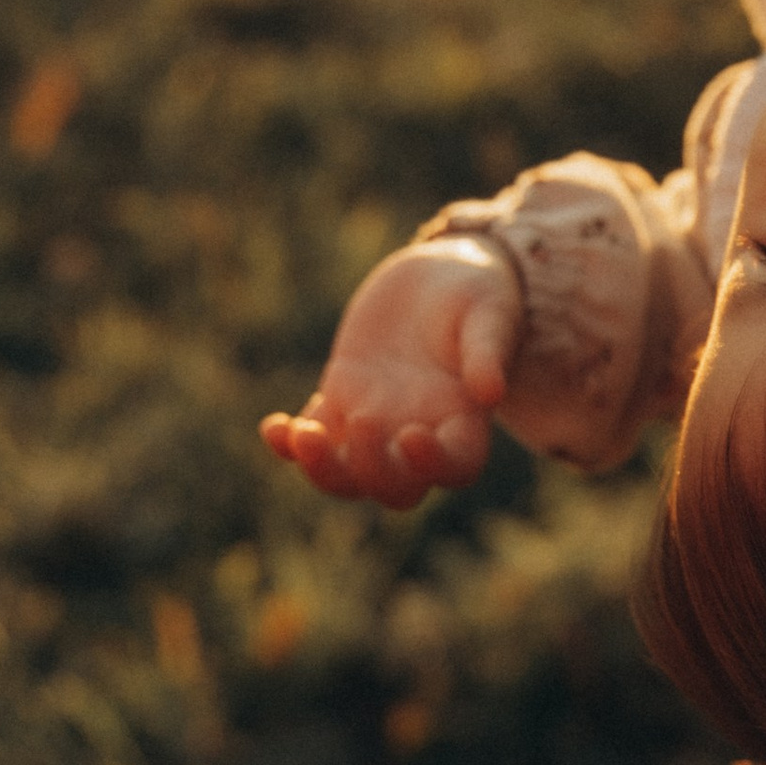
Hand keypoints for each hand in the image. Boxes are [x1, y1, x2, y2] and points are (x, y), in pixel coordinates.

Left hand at [260, 240, 520, 506]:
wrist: (434, 276)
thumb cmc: (475, 295)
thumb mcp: (488, 312)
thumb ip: (487, 351)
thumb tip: (492, 393)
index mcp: (464, 422)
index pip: (455, 467)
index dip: (432, 466)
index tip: (411, 435)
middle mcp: (419, 436)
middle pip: (395, 488)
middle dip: (371, 468)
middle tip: (360, 418)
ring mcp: (376, 425)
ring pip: (347, 476)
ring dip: (321, 467)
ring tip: (300, 434)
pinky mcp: (340, 403)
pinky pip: (311, 440)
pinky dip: (289, 444)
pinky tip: (273, 428)